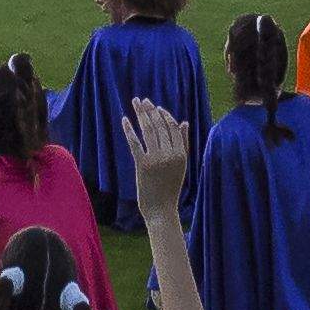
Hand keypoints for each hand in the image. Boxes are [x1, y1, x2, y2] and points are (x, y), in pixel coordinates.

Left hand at [124, 96, 193, 218]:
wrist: (161, 209)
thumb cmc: (170, 187)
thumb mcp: (181, 165)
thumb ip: (183, 143)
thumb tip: (184, 122)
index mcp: (181, 154)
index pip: (173, 127)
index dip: (164, 115)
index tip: (155, 107)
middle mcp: (170, 154)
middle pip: (159, 126)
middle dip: (150, 110)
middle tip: (142, 100)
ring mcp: (156, 159)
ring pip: (148, 131)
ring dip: (141, 114)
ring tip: (135, 103)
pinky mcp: (142, 165)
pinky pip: (135, 143)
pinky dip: (129, 130)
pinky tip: (124, 119)